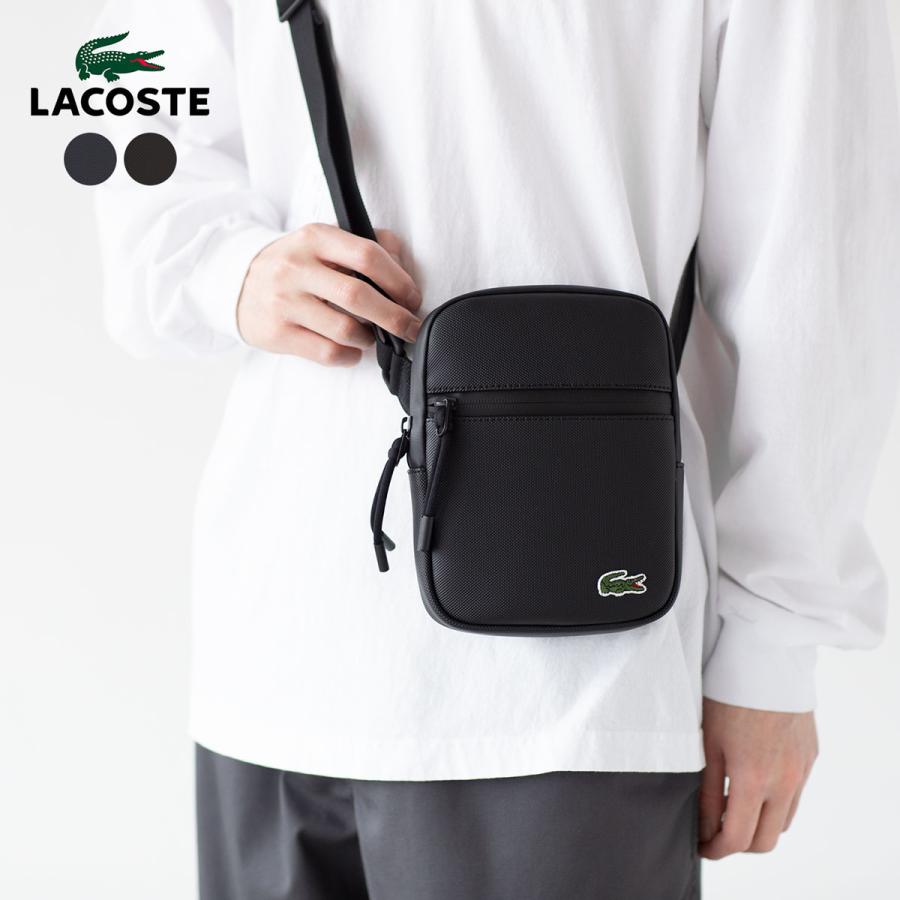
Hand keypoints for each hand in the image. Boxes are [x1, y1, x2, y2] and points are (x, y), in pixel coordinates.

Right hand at [237, 223, 421, 365]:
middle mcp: (296, 267)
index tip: (412, 298)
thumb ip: (365, 246)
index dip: (399, 280)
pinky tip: (352, 350)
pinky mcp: (278, 333)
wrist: (238, 283)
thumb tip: (404, 267)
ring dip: (369, 338)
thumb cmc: (296, 266)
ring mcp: (284, 302)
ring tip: (371, 335)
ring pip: (345, 329)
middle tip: (411, 328)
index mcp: (315, 238)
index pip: (368, 255)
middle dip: (395, 317)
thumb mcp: (323, 244)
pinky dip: (349, 356)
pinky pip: (327, 353)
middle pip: (359, 296)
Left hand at [699, 698, 817, 858]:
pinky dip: (775, 801)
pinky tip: (753, 783)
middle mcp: (784, 781)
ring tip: (732, 806)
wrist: (765, 656)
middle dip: (738, 844)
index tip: (702, 846)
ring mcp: (801, 770)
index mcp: (753, 778)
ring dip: (759, 824)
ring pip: (783, 821)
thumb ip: (706, 788)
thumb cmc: (727, 693)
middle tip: (714, 831)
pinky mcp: (811, 756)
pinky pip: (795, 794)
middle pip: (765, 841)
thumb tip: (703, 825)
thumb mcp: (707, 741)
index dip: (716, 850)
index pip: (738, 838)